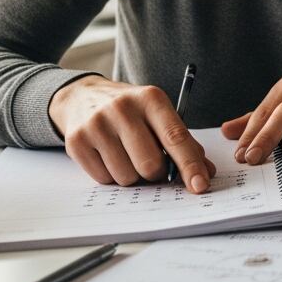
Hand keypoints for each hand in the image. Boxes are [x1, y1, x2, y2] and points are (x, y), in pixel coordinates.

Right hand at [48, 75, 216, 193]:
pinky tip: (108, 155)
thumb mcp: (158, 114)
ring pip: (127, 176)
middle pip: (150, 164)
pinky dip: (111, 175)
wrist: (82, 96)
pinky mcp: (76, 141)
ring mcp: (97, 124)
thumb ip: (183, 143)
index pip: (175, 137)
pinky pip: (104, 179)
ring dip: (132, 176)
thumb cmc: (130, 110)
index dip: (190, 164)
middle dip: (156, 173)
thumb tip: (205, 173)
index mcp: (151, 99)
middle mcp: (123, 108)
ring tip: (126, 155)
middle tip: (152, 163)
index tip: (200, 185)